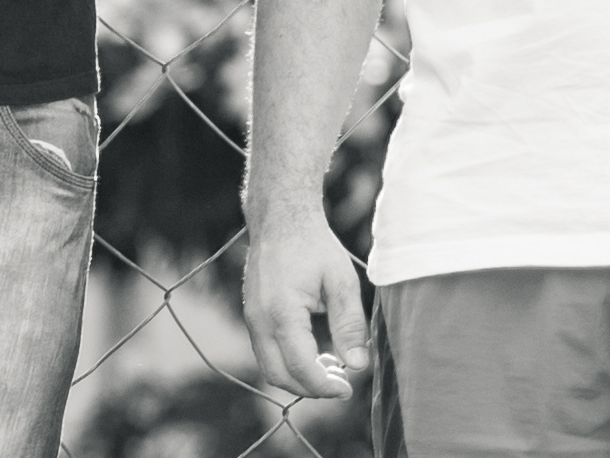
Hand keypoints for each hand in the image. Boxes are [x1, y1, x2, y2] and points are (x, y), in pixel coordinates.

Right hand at [244, 214, 367, 398]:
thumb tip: (357, 365)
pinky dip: (288, 362)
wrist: (281, 220)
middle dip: (311, 388)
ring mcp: (251, 320)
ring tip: (332, 368)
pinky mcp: (252, 317)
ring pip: (270, 367)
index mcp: (282, 313)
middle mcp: (259, 321)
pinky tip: (315, 353)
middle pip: (280, 376)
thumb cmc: (314, 246)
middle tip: (342, 384)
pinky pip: (267, 352)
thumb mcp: (341, 281)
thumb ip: (349, 325)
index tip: (348, 389)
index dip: (325, 387)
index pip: (301, 368)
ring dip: (299, 377)